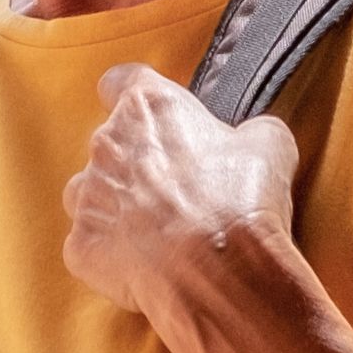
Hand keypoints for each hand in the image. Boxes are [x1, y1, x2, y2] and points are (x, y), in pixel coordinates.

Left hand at [62, 62, 301, 350]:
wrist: (218, 270)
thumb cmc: (241, 200)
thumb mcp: (269, 146)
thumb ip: (251, 130)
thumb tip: (253, 137)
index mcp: (148, 107)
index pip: (121, 82)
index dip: (133, 96)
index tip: (148, 114)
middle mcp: (107, 144)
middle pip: (109, 145)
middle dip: (137, 164)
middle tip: (176, 191)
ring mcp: (89, 196)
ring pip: (89, 193)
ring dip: (115, 207)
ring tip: (155, 232)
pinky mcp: (82, 244)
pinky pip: (90, 245)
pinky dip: (111, 255)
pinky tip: (145, 267)